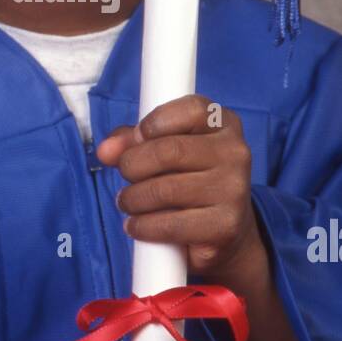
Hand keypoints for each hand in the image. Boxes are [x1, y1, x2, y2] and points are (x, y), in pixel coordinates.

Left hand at [96, 93, 269, 291]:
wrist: (225, 230)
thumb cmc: (190, 179)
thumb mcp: (167, 149)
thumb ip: (134, 141)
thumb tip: (106, 150)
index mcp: (224, 123)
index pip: (191, 109)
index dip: (154, 123)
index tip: (136, 139)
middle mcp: (235, 152)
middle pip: (170, 150)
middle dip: (133, 164)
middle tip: (125, 175)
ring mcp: (233, 190)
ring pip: (165, 190)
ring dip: (133, 199)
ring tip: (127, 202)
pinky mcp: (225, 225)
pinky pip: (170, 224)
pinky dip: (143, 226)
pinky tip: (137, 225)